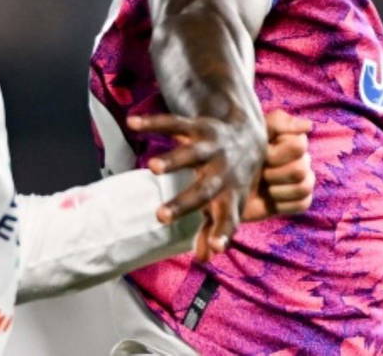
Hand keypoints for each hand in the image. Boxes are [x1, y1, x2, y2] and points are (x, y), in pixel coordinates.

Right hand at [128, 111, 265, 260]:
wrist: (250, 136)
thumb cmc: (234, 180)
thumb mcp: (229, 204)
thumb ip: (214, 230)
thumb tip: (204, 258)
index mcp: (230, 196)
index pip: (228, 218)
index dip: (222, 233)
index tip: (216, 248)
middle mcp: (222, 173)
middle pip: (204, 190)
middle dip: (184, 203)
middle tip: (161, 217)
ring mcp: (212, 148)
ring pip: (192, 154)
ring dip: (173, 160)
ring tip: (152, 167)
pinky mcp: (199, 127)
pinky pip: (175, 123)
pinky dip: (153, 123)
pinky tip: (131, 123)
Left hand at [242, 110, 314, 220]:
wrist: (224, 185)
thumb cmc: (234, 155)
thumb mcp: (251, 134)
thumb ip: (278, 123)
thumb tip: (309, 125)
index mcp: (290, 138)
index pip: (299, 146)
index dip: (277, 154)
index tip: (260, 154)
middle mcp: (300, 157)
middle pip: (300, 169)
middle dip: (274, 175)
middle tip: (259, 174)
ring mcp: (302, 179)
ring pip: (304, 187)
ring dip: (278, 190)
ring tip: (264, 188)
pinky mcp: (299, 200)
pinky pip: (303, 203)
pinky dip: (283, 204)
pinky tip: (270, 200)